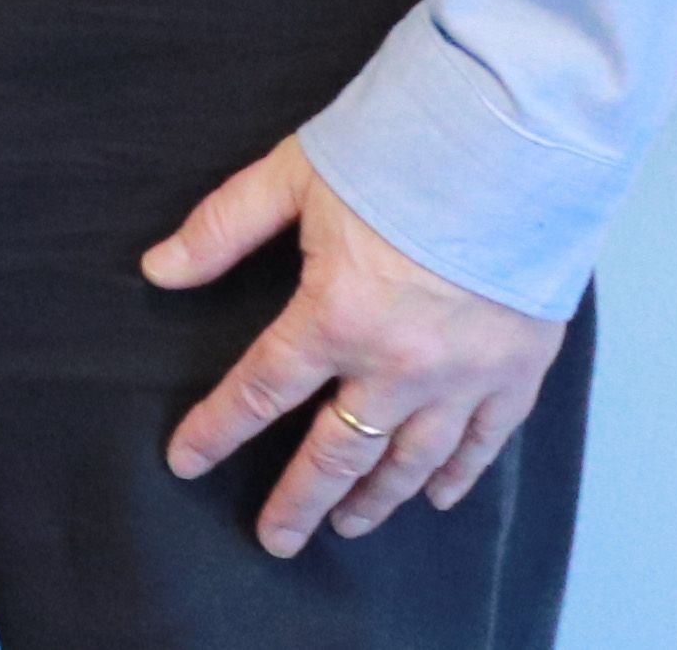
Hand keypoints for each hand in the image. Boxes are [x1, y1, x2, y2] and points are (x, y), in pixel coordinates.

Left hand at [150, 135, 571, 554]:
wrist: (516, 137)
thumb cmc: (401, 150)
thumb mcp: (292, 177)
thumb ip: (222, 229)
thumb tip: (159, 269)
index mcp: (336, 317)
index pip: (259, 390)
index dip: (216, 430)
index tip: (186, 461)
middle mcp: (399, 365)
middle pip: (336, 453)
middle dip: (298, 501)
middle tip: (273, 538)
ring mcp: (464, 376)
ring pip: (408, 462)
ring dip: (373, 500)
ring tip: (345, 525)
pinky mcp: (517, 370)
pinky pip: (481, 443)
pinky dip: (456, 476)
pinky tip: (436, 498)